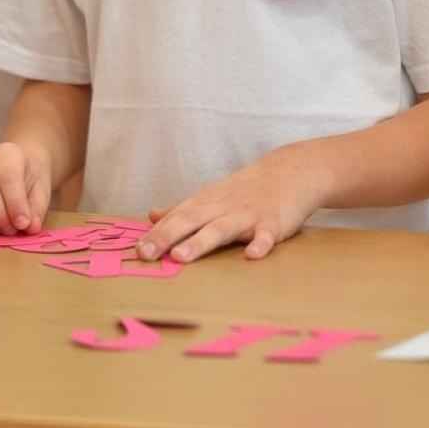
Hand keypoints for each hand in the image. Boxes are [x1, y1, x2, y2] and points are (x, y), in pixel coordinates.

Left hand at [137, 148, 324, 262]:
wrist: (292, 170)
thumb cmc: (247, 189)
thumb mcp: (212, 195)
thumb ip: (182, 209)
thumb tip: (151, 217)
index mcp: (207, 203)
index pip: (176, 218)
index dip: (156, 234)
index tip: (136, 252)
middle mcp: (222, 208)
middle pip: (190, 221)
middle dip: (167, 237)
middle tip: (145, 254)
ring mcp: (248, 215)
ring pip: (221, 229)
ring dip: (201, 242)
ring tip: (181, 257)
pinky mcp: (273, 222)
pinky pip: (266, 235)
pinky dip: (260, 244)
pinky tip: (253, 255)